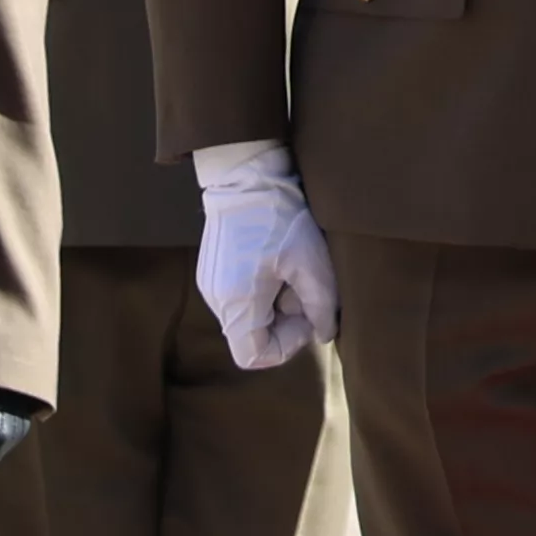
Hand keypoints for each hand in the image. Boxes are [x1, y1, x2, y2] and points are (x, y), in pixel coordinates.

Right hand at [193, 139, 338, 370]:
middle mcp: (217, 301)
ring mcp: (211, 286)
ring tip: (293, 272)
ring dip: (277, 304)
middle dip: (286, 322)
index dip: (287, 346)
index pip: (255, 356)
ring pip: (250, 317)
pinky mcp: (214, 272)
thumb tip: (324, 335)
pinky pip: (242, 298)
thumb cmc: (280, 219)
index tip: (307, 317)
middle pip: (253, 337)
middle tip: (306, 291)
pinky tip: (278, 263)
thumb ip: (321, 305)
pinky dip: (264, 291)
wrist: (246, 179)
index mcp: (236, 303)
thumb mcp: (312, 263)